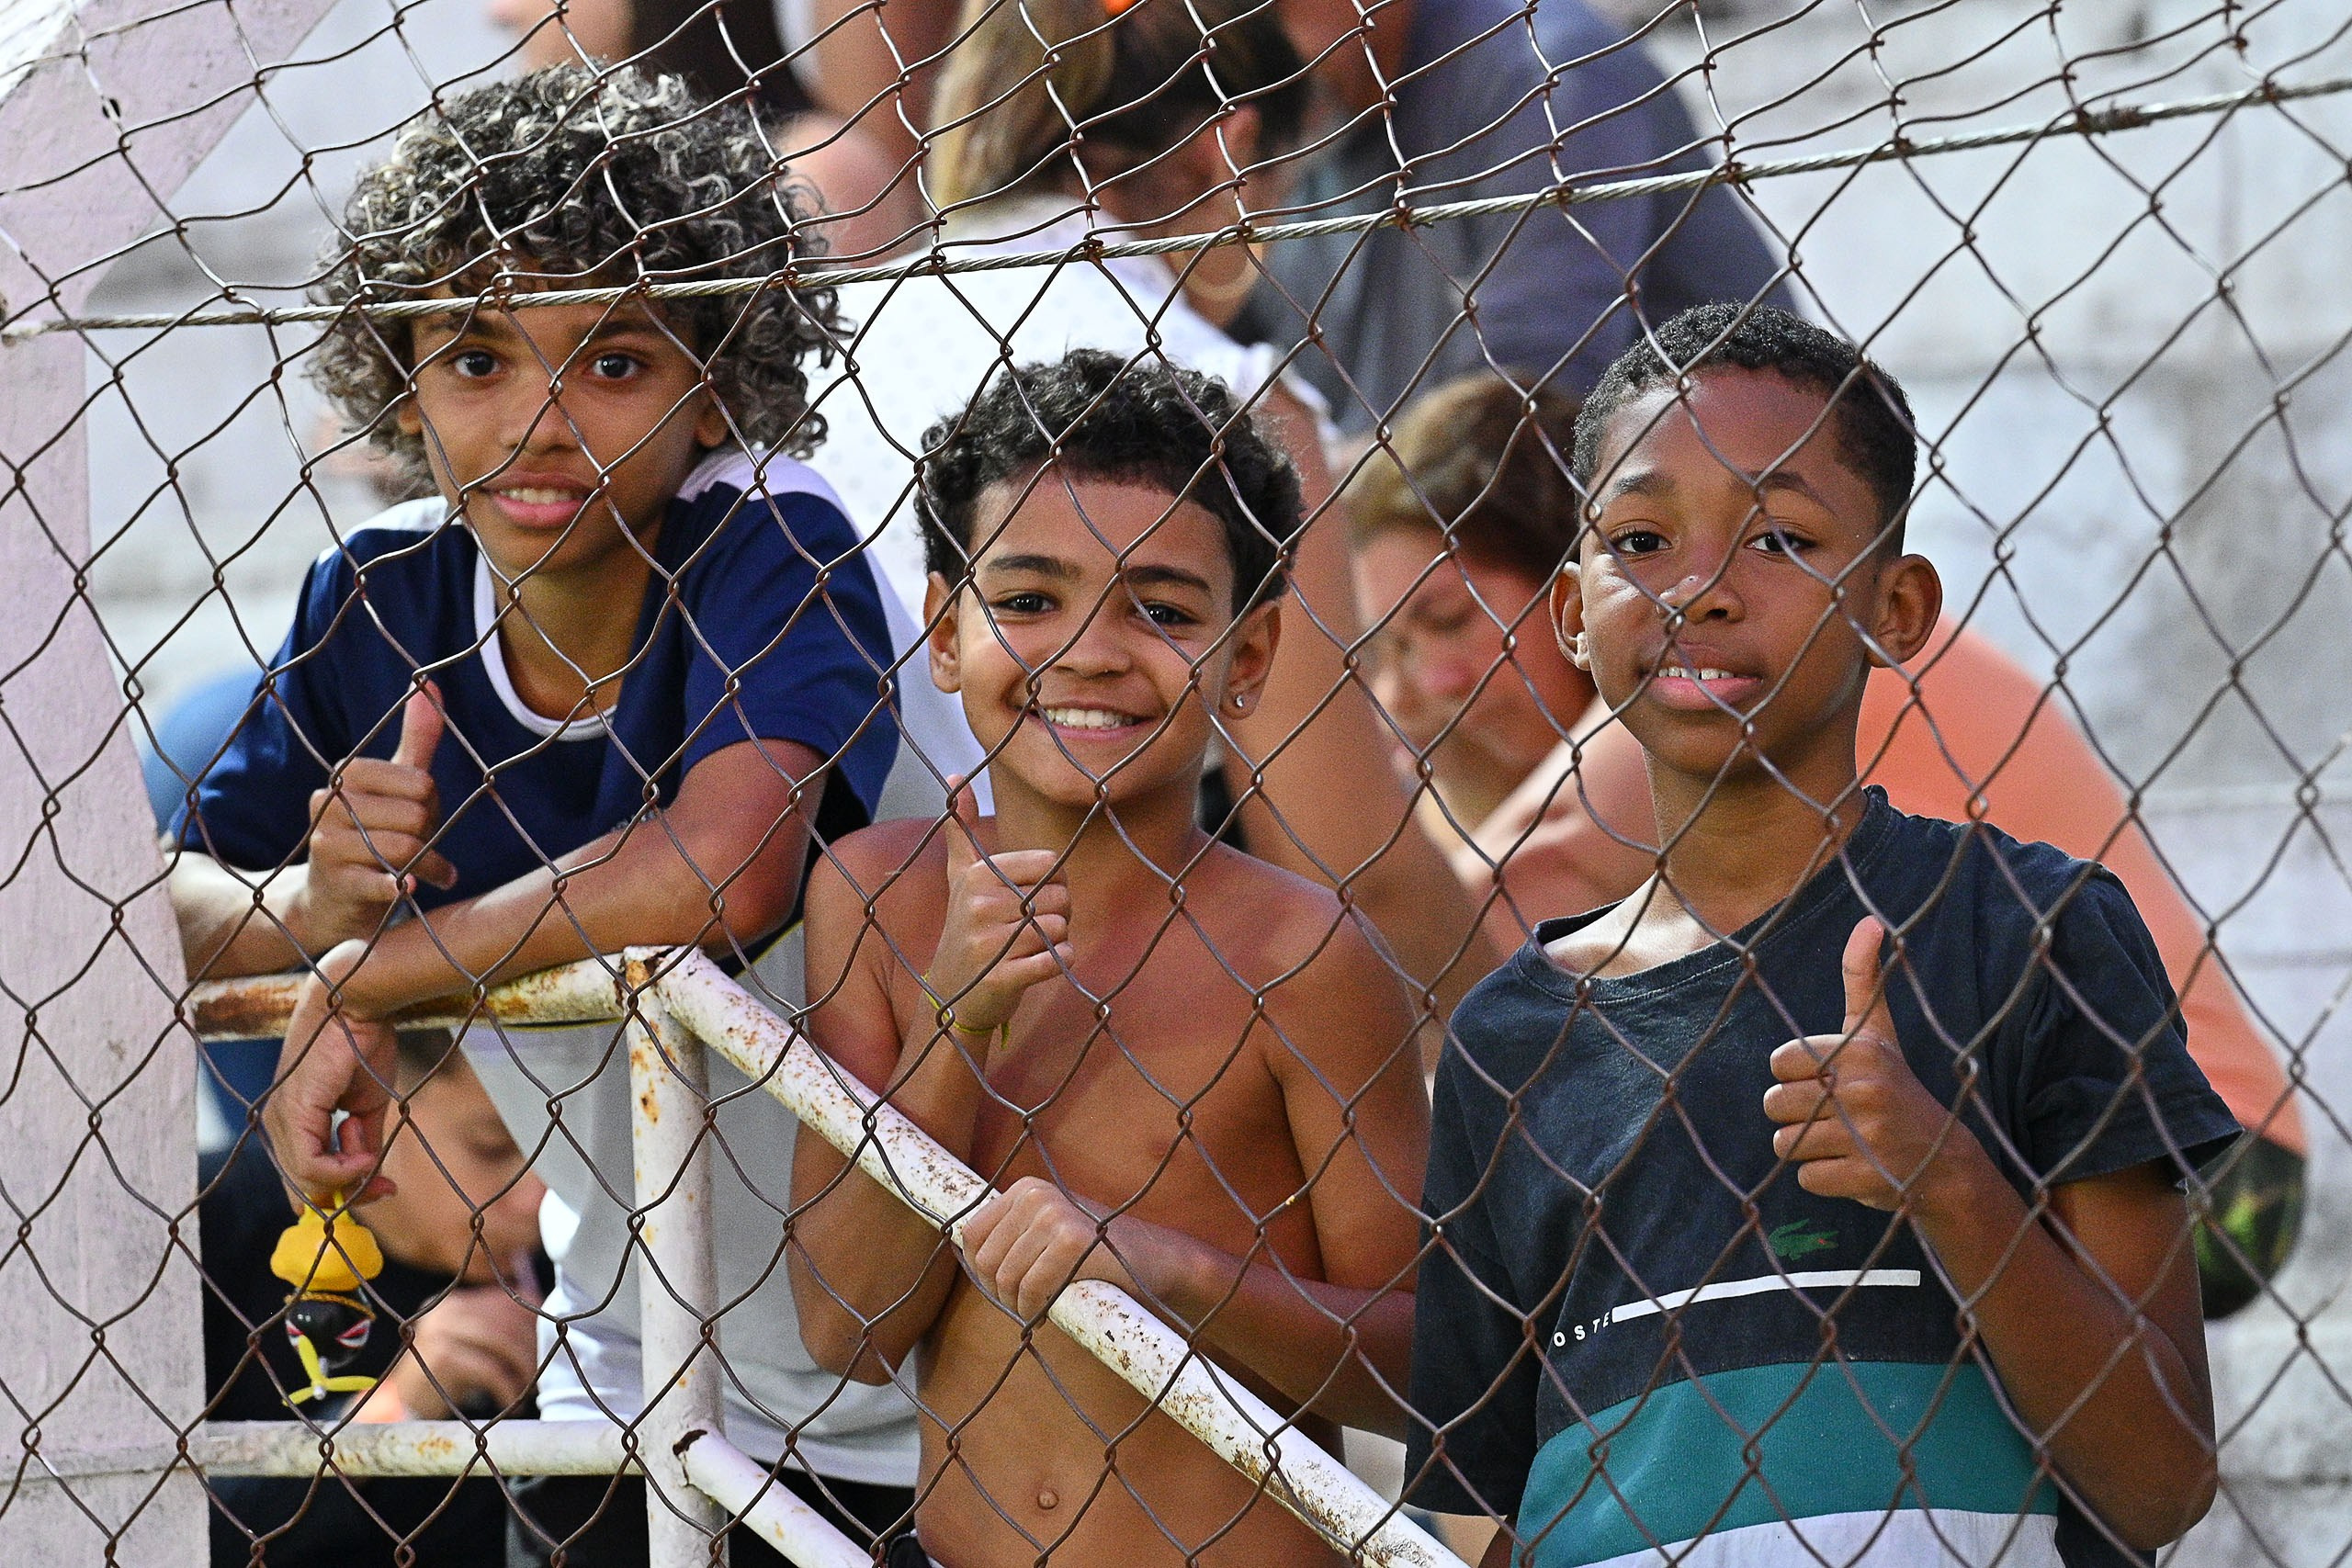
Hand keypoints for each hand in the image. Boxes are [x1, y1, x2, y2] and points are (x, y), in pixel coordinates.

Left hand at [266, 940, 401, 1200]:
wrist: (356, 1003)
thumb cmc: (362, 1043)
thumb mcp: (367, 1104)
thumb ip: (363, 1140)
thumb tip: (368, 1176)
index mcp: (293, 1120)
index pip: (304, 1176)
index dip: (341, 1192)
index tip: (383, 1188)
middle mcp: (279, 1124)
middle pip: (305, 1186)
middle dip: (349, 1193)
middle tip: (385, 1186)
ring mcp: (282, 1119)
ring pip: (307, 1180)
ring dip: (349, 1173)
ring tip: (370, 1144)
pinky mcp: (294, 1112)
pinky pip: (311, 1165)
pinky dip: (344, 1168)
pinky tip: (366, 1152)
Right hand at [297, 683, 456, 948]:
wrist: (330, 899)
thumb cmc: (373, 834)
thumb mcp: (394, 786)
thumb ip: (416, 739)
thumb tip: (430, 682)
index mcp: (347, 775)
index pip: (421, 782)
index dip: (431, 803)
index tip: (423, 816)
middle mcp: (328, 803)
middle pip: (416, 815)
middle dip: (431, 833)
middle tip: (425, 847)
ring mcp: (325, 844)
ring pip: (406, 847)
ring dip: (432, 866)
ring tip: (431, 872)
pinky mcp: (334, 883)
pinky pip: (382, 880)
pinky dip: (402, 886)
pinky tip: (410, 888)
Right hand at [384, 1281, 539, 1419]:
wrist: (407, 1404)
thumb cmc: (448, 1376)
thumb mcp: (473, 1346)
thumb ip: (500, 1329)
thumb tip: (550, 1323)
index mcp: (457, 1301)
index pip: (508, 1300)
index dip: (535, 1322)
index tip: (551, 1344)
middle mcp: (446, 1309)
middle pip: (506, 1320)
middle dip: (531, 1348)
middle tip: (543, 1372)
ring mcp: (440, 1331)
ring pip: (501, 1340)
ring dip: (523, 1367)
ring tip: (531, 1388)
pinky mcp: (440, 1357)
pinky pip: (488, 1368)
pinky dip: (507, 1386)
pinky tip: (513, 1401)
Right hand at [922, 778, 1071, 1035]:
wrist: (953, 993)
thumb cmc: (966, 927)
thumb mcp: (960, 876)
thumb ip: (962, 829)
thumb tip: (955, 774)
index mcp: (978, 875)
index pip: (1050, 864)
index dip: (1052, 883)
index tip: (1029, 898)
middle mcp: (980, 905)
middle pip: (1060, 897)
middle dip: (1058, 913)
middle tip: (1032, 928)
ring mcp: (988, 943)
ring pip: (1060, 928)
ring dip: (1056, 940)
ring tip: (1029, 947)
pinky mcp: (1001, 977)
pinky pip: (1057, 960)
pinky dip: (1059, 962)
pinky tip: (1038, 964)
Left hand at [962, 1175, 1171, 1322]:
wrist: (1158, 1259)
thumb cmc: (1098, 1254)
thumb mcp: (1050, 1231)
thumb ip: (1013, 1235)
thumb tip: (962, 1250)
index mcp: (1027, 1189)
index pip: (972, 1235)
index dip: (984, 1271)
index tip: (1008, 1288)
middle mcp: (1037, 1195)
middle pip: (985, 1260)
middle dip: (1002, 1292)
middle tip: (1028, 1305)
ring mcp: (1054, 1216)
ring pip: (1005, 1277)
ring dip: (1019, 1305)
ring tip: (1041, 1308)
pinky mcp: (1071, 1241)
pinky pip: (1030, 1289)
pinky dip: (1036, 1310)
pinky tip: (1053, 1311)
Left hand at [1762, 918, 1988, 1213]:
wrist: (1944, 1162)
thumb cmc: (1896, 1088)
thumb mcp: (1880, 1033)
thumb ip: (1864, 978)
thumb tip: (1869, 920)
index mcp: (1859, 1050)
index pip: (1779, 1061)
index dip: (1796, 1076)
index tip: (1828, 1082)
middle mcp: (1863, 1089)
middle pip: (1774, 1103)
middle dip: (1796, 1114)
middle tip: (1835, 1116)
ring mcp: (1865, 1135)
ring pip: (1783, 1143)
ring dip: (1806, 1148)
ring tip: (1843, 1141)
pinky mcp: (1864, 1177)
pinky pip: (1803, 1177)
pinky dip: (1821, 1178)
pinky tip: (1852, 1168)